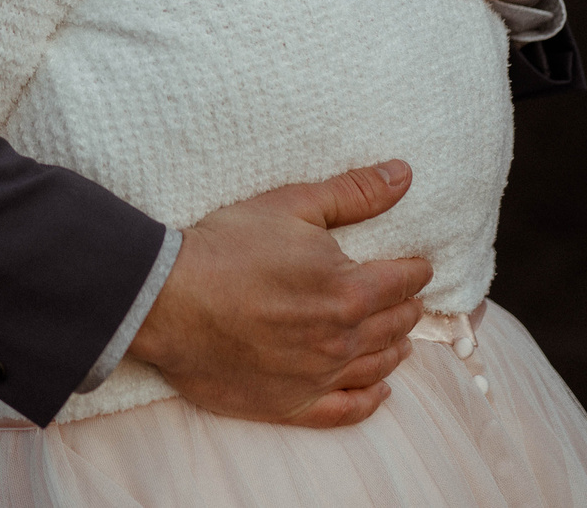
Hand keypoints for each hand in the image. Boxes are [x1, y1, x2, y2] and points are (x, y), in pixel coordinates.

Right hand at [126, 162, 430, 427]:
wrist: (168, 301)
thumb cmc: (227, 246)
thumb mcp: (293, 205)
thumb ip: (354, 193)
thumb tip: (404, 174)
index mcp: (348, 290)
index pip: (403, 282)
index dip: (415, 270)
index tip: (417, 266)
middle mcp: (341, 340)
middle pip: (395, 325)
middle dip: (406, 308)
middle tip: (407, 299)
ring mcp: (318, 378)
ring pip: (378, 367)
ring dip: (395, 349)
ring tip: (399, 339)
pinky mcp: (290, 405)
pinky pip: (346, 411)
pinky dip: (370, 400)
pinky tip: (379, 391)